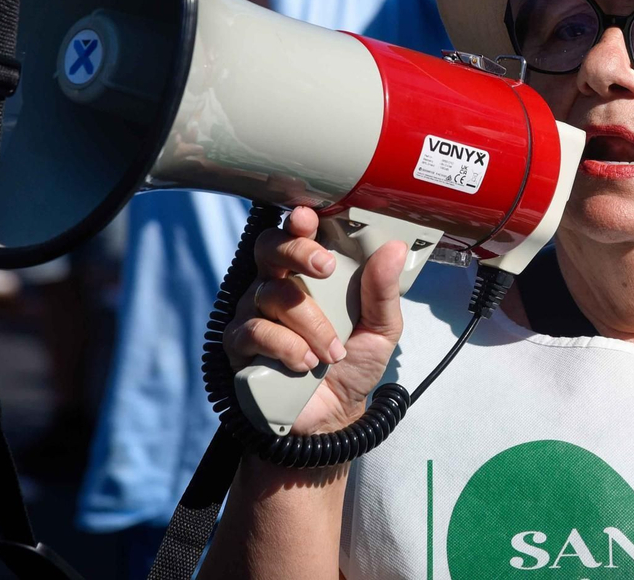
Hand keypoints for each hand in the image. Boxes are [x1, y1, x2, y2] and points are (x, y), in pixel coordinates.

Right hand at [222, 206, 407, 436]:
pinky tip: (305, 363)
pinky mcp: (239, 344)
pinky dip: (286, 346)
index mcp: (310, 273)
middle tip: (325, 268)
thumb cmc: (353, 363)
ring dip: (309, 322)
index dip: (298, 222)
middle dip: (297, 251)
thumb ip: (383, 291)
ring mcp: (254, 312)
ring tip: (332, 352)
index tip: (308, 217)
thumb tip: (394, 248)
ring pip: (272, 294)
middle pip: (270, 248)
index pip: (296, 234)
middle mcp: (277, 284)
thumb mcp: (381, 328)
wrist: (333, 415)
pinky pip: (255, 330)